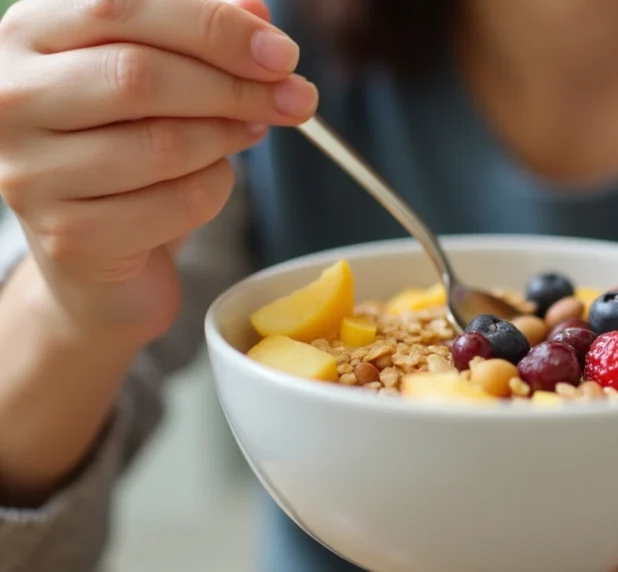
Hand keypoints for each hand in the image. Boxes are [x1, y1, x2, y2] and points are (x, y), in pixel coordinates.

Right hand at [0, 0, 316, 341]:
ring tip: (250, 131)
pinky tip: (211, 179)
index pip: (119, 6)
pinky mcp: (70, 237)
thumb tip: (258, 15)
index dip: (212, 25)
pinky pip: (177, 202)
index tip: (281, 52)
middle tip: (296, 98)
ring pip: (164, 143)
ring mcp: (31, 173)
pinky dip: (217, 188)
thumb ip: (200, 36)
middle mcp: (12, 99)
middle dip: (236, 86)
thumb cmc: (125, 146)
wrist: (93, 255)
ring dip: (229, 138)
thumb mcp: (162, 77)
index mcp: (30, 35)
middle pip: (139, 74)